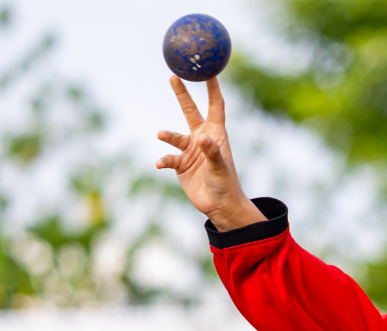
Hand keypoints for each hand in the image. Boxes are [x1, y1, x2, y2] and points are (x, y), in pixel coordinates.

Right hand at [156, 76, 264, 230]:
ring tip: (161, 134)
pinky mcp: (180, 164)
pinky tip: (160, 164)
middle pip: (190, 110)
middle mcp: (202, 138)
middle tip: (173, 76)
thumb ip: (212, 152)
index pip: (216, 106)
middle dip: (182, 93)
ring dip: (167, 135)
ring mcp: (190, 150)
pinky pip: (168, 158)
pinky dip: (163, 160)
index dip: (213, 88)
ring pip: (174, 135)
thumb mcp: (220, 167)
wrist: (219, 205)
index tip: (209, 69)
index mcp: (216, 134)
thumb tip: (202, 138)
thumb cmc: (226, 184)